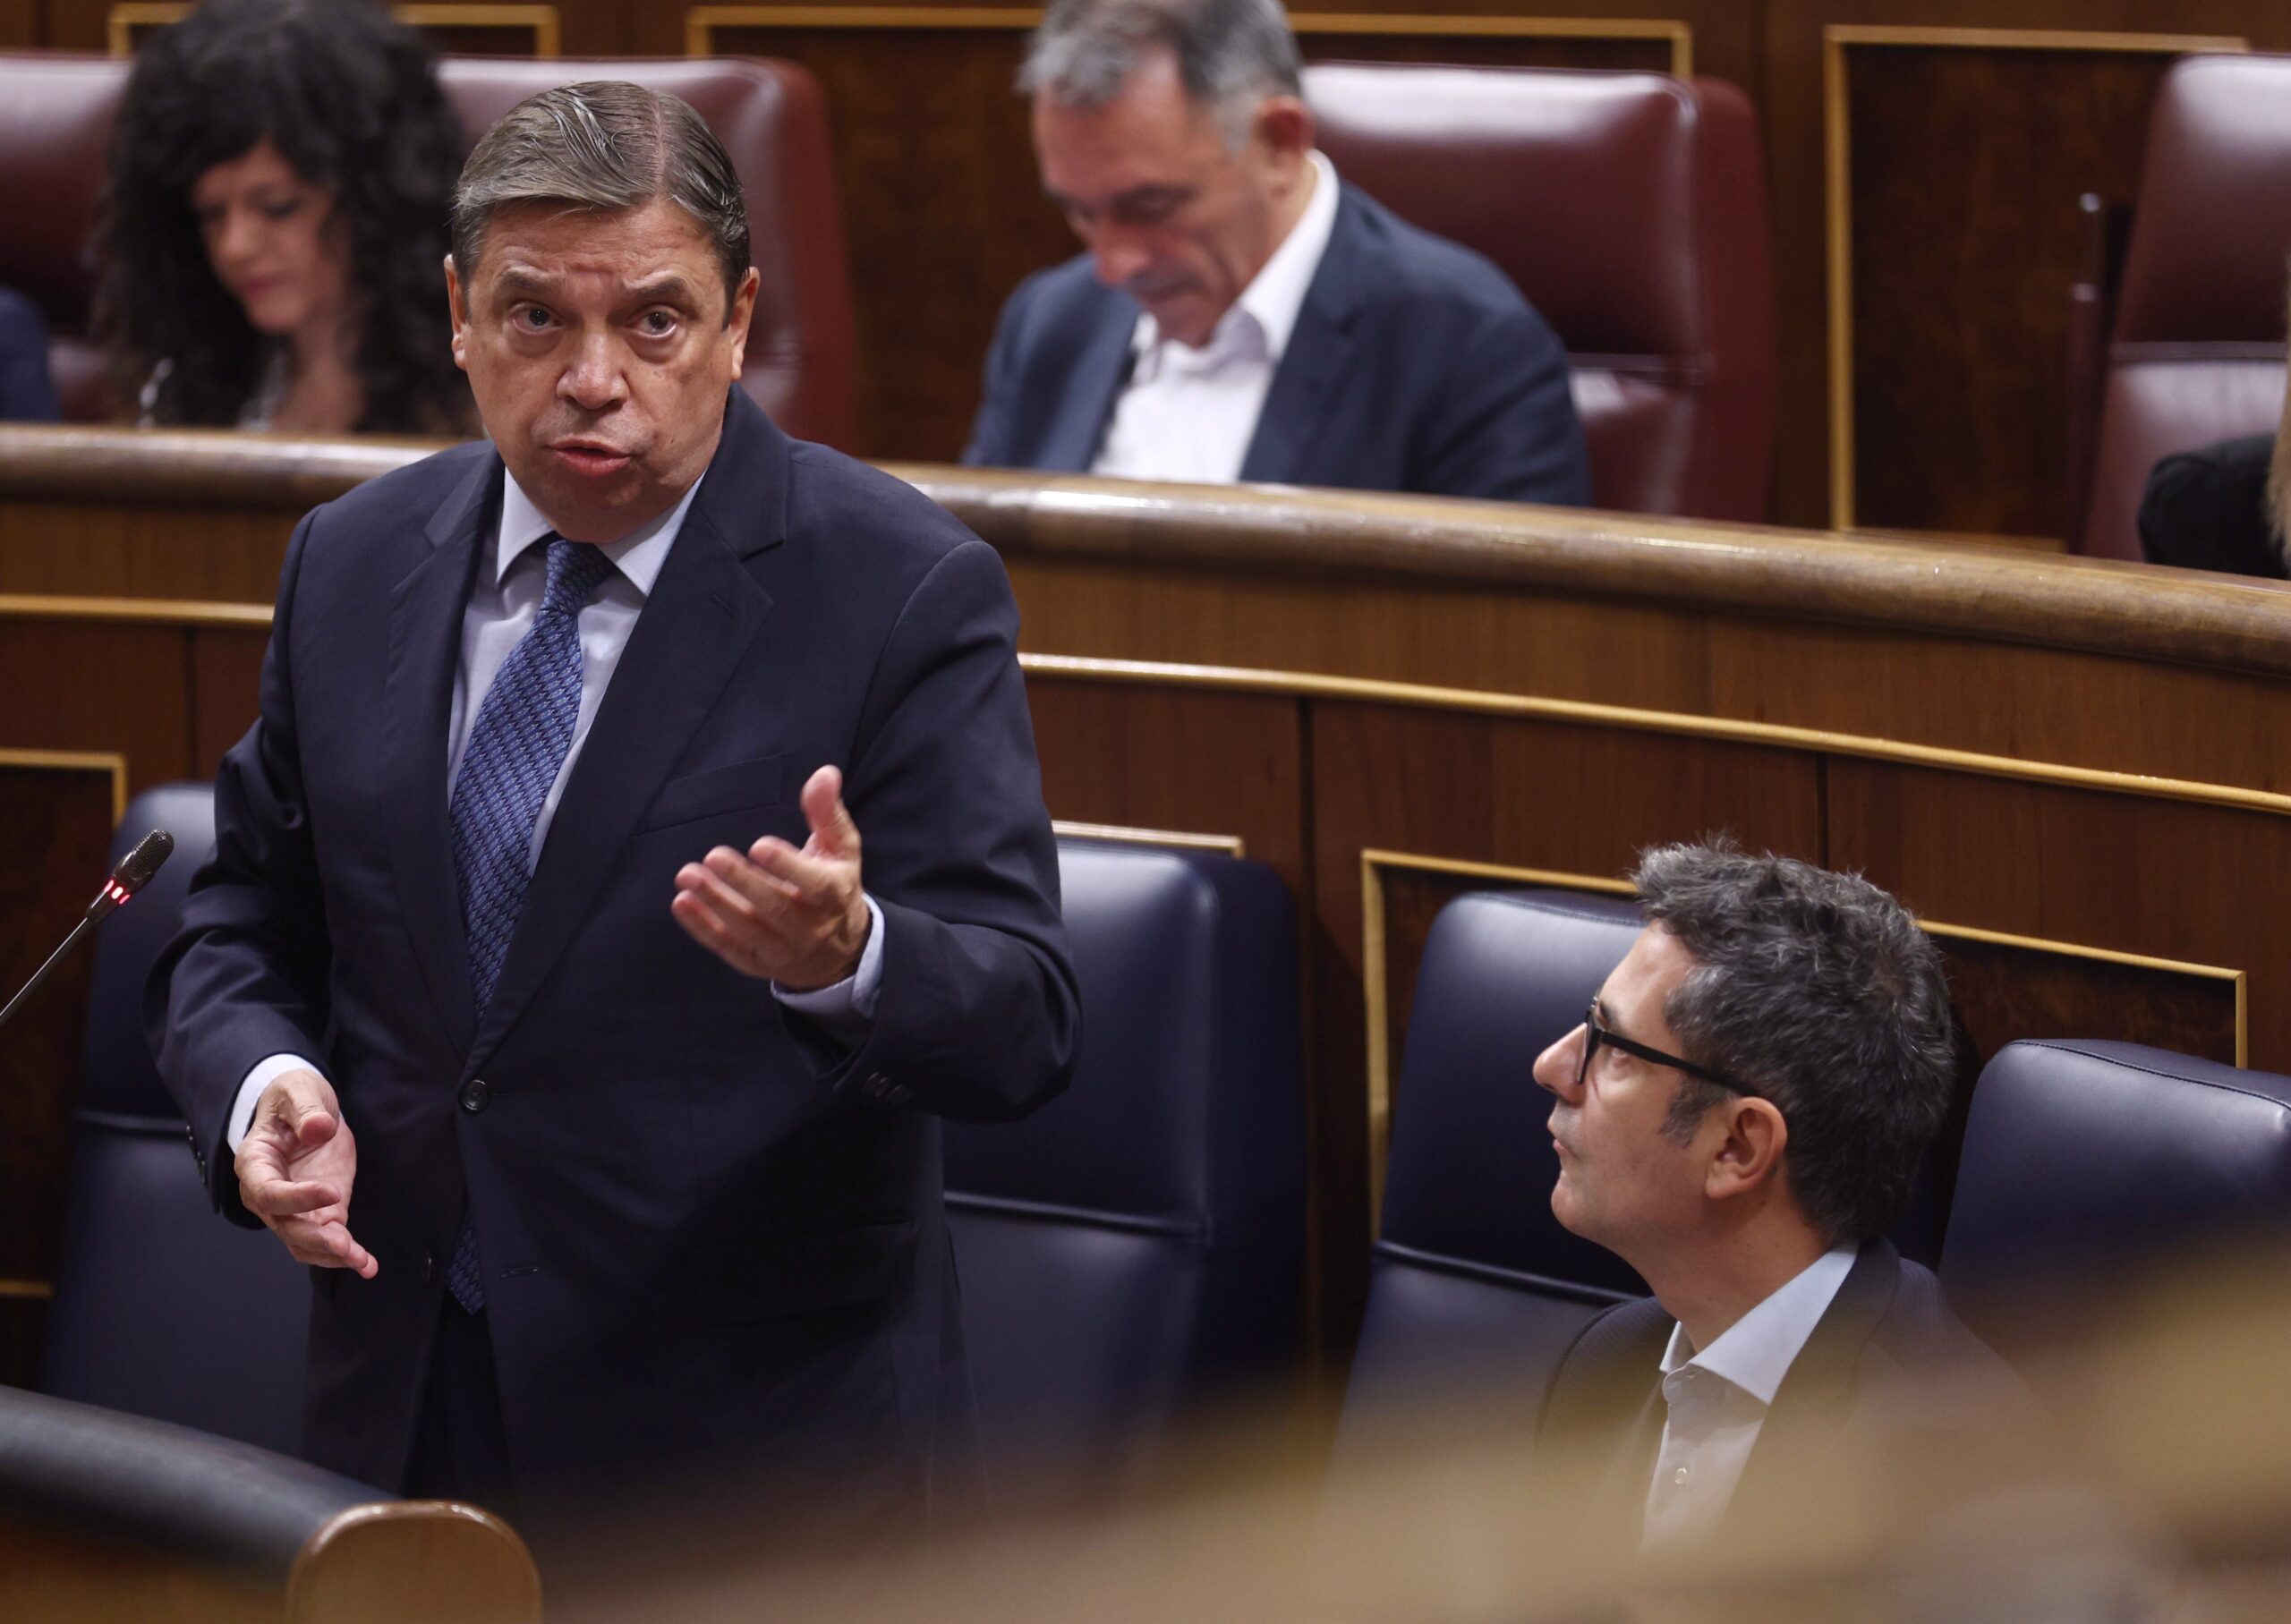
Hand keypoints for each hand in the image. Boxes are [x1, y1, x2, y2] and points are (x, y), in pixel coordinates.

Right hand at [235, 1069, 375, 1276]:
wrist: (307, 1110)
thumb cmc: (294, 1098)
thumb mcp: (299, 1091)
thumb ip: (306, 1110)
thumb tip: (318, 1128)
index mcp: (254, 1163)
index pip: (268, 1192)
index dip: (296, 1198)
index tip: (331, 1192)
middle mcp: (267, 1194)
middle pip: (285, 1226)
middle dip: (315, 1239)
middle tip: (344, 1244)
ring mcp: (293, 1208)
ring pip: (304, 1242)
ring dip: (331, 1254)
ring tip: (360, 1261)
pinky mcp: (321, 1213)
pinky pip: (328, 1240)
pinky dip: (347, 1254)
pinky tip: (367, 1264)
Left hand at [672, 764, 870, 990]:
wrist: (839, 951)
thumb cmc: (834, 885)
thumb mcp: (840, 849)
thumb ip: (827, 812)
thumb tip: (824, 773)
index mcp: (835, 896)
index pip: (815, 885)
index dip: (788, 866)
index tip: (759, 845)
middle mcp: (812, 928)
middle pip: (776, 908)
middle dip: (743, 882)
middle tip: (713, 855)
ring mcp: (783, 950)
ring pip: (748, 929)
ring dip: (716, 902)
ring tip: (687, 875)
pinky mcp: (757, 963)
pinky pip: (728, 947)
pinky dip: (703, 928)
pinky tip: (682, 903)